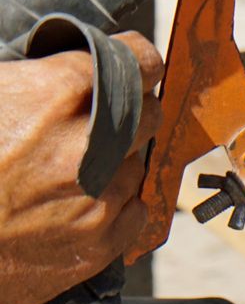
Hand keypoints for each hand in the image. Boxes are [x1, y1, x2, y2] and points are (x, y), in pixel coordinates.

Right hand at [0, 33, 162, 303]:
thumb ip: (38, 78)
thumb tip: (79, 66)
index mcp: (59, 93)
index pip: (139, 61)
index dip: (135, 63)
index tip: (131, 69)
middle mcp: (90, 142)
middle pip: (148, 112)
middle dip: (129, 113)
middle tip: (96, 124)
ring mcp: (99, 196)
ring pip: (138, 164)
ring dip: (115, 164)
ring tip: (66, 174)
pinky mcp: (99, 243)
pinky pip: (134, 211)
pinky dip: (114, 206)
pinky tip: (76, 206)